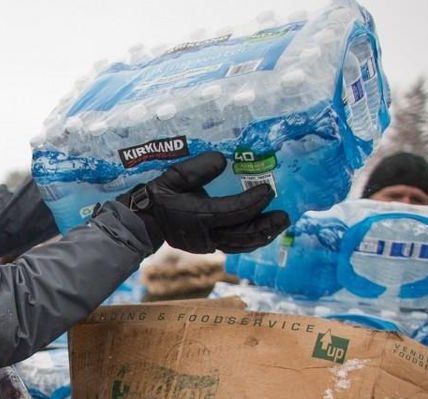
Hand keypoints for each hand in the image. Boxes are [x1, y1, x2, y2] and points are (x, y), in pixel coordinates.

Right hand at [109, 151, 288, 253]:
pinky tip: (262, 231)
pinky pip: (235, 246)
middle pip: (243, 234)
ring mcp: (208, 244)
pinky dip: (251, 240)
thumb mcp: (174, 176)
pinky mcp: (208, 246)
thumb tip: (222, 160)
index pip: (234, 211)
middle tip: (284, 215)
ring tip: (278, 224)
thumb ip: (197, 169)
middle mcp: (206, 235)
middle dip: (266, 225)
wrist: (143, 221)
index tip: (268, 190)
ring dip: (262, 235)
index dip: (254, 201)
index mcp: (199, 216)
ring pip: (242, 244)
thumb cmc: (158, 196)